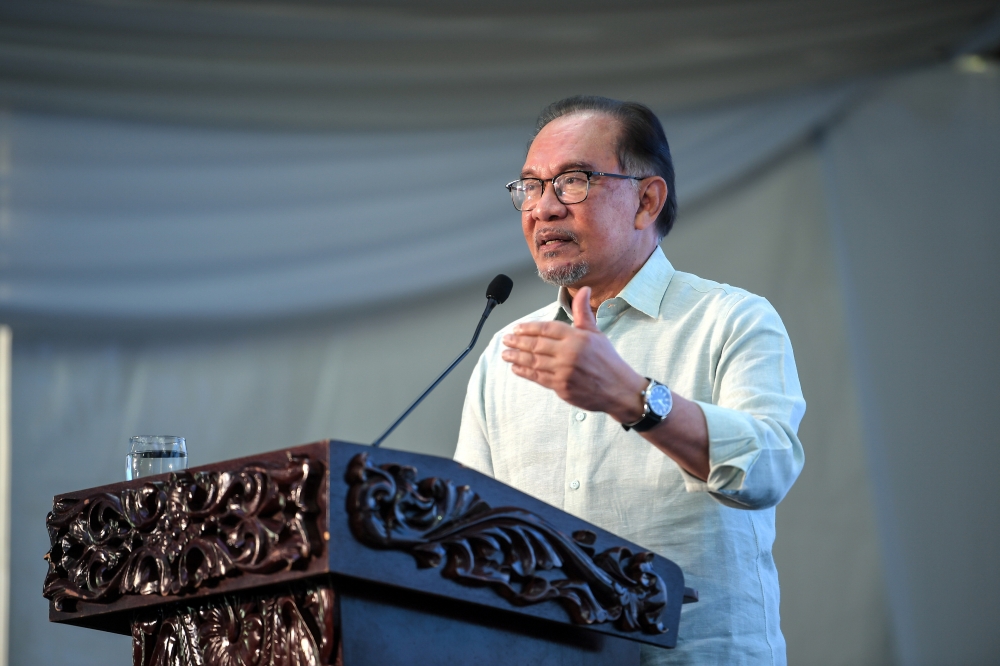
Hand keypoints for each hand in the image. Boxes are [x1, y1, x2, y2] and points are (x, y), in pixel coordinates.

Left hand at [501, 287, 646, 421]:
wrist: (619, 390)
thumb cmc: (608, 360)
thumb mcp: (596, 333)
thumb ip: (583, 313)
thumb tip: (584, 290)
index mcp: (577, 337)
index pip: (546, 328)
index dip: (529, 328)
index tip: (517, 328)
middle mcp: (569, 353)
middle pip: (536, 345)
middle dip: (518, 342)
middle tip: (506, 340)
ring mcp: (564, 371)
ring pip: (534, 361)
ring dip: (517, 357)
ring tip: (505, 354)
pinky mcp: (561, 387)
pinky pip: (538, 378)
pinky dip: (525, 372)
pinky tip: (516, 368)